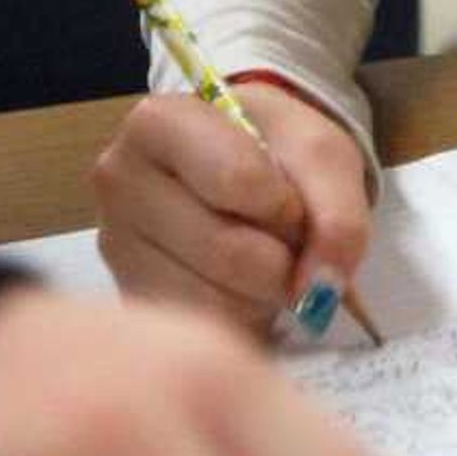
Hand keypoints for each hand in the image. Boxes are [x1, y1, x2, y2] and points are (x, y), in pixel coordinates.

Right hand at [91, 80, 372, 332]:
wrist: (251, 168)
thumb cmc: (277, 149)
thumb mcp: (323, 154)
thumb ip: (339, 214)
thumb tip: (321, 286)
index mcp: (157, 123)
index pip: (236, 181)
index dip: (285, 204)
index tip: (292, 199)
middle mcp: (120, 184)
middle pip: (227, 252)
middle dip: (282, 257)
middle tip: (289, 239)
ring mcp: (117, 248)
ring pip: (217, 303)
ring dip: (266, 294)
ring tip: (264, 256)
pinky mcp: (133, 299)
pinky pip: (206, 331)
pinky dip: (244, 319)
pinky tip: (241, 287)